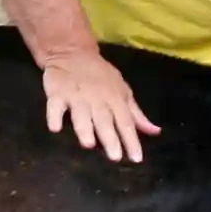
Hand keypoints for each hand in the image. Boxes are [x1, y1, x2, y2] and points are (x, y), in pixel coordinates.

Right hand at [42, 50, 161, 162]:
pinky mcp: (57, 93)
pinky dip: (54, 116)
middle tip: (115, 157)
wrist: (73, 53)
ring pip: (81, 114)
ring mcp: (76, 96)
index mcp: (115, 100)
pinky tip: (55, 128)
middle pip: (104, 120)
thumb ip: (136, 115)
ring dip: (84, 128)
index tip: (137, 158)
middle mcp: (97, 99)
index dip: (131, 140)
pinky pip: (54, 106)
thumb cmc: (101, 77)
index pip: (125, 122)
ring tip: (88, 144)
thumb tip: (156, 132)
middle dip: (110, 138)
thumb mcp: (123, 92)